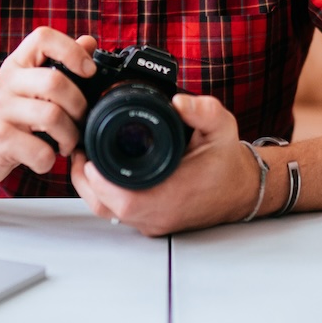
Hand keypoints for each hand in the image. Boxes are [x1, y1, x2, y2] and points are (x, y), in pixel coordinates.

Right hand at [0, 27, 98, 193]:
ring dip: (68, 137)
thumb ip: (57, 65)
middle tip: (78, 123)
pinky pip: (39, 150)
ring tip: (63, 145)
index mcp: (16, 65)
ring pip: (52, 116)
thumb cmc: (3, 120)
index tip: (88, 71)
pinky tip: (42, 159)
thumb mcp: (26, 88)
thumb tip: (89, 42)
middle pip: (55, 82)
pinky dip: (49, 160)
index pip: (43, 37)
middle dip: (79, 107)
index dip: (72, 50)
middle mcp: (5, 82)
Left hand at [69, 93, 259, 236]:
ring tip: (84, 158)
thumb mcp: (221, 127)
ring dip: (91, 188)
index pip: (125, 200)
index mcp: (174, 195)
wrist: (243, 188)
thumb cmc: (229, 162)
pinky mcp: (153, 222)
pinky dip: (105, 194)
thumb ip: (202, 110)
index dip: (99, 180)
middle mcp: (161, 214)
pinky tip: (100, 173)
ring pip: (109, 213)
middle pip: (106, 207)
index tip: (86, 156)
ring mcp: (155, 222)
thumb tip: (179, 101)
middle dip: (85, 179)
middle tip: (77, 150)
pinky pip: (119, 213)